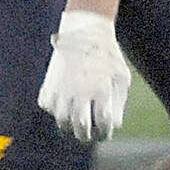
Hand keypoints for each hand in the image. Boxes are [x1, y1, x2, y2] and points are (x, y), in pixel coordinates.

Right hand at [38, 10, 130, 142]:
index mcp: (102, 89)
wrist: (86, 33)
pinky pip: (48, 105)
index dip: (104, 132)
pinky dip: (55, 110)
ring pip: (61, 119)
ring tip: (75, 124)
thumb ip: (119, 103)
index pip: (102, 122)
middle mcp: (80, 91)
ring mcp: (62, 87)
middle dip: (84, 134)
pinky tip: (63, 107)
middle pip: (80, 125)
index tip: (104, 134)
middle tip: (87, 135)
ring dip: (68, 126)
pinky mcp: (49, 82)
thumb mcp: (122, 77)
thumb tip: (113, 126)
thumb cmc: (109, 57)